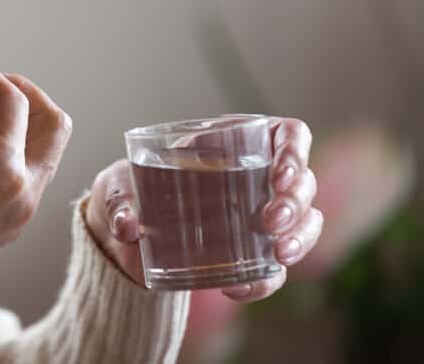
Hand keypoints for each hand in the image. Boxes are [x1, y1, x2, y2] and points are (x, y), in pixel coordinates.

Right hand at [0, 37, 72, 292]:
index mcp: (1, 173)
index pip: (7, 99)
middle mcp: (24, 191)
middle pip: (49, 118)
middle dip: (13, 90)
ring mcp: (23, 208)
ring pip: (42, 143)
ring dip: (9, 117)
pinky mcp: (12, 219)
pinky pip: (26, 167)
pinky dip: (4, 142)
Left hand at [83, 117, 322, 300]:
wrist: (122, 238)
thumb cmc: (128, 192)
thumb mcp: (117, 187)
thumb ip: (119, 200)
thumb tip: (128, 225)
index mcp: (233, 142)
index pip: (287, 134)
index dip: (294, 149)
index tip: (279, 174)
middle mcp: (257, 177)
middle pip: (303, 181)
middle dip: (296, 202)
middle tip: (270, 220)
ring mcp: (259, 216)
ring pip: (306, 222)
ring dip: (301, 238)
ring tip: (278, 254)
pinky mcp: (251, 254)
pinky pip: (274, 268)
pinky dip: (266, 279)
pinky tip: (239, 288)